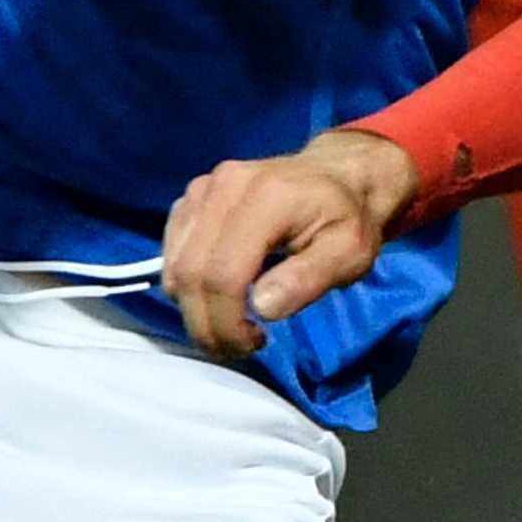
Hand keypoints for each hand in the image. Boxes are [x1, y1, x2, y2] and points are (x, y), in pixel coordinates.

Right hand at [164, 130, 419, 355]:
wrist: (337, 176)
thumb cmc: (348, 218)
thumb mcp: (350, 254)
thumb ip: (308, 279)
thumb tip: (261, 308)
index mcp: (265, 197)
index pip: (224, 274)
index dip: (227, 322)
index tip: (254, 344)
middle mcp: (223, 187)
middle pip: (190, 273)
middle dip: (206, 324)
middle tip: (238, 346)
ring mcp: (202, 190)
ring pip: (175, 267)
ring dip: (194, 309)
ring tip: (233, 323)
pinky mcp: (191, 199)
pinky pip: (172, 254)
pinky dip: (188, 286)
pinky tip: (221, 295)